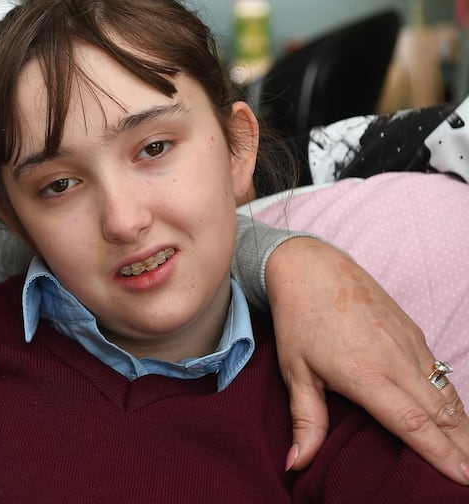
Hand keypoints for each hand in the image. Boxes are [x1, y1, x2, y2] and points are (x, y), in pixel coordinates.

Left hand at [265, 237, 468, 483]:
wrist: (312, 267)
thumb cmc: (298, 320)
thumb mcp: (294, 371)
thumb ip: (305, 420)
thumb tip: (297, 463)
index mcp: (367, 375)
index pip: (414, 424)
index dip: (440, 454)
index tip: (461, 478)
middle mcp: (397, 361)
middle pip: (442, 414)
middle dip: (463, 448)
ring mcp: (410, 345)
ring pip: (448, 394)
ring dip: (463, 426)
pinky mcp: (415, 333)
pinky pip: (442, 374)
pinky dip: (454, 400)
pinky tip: (456, 419)